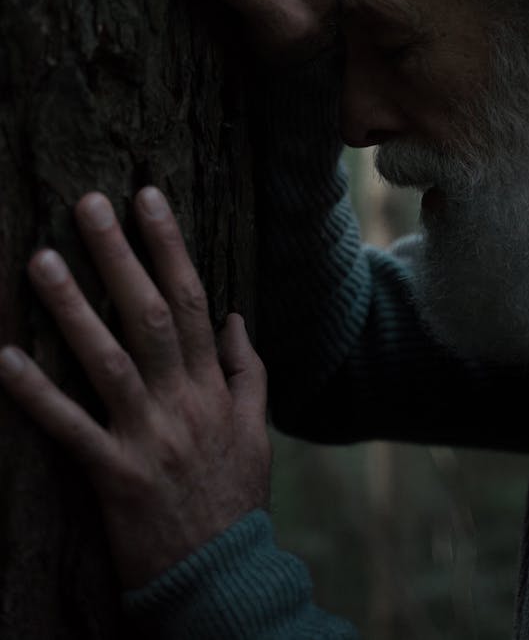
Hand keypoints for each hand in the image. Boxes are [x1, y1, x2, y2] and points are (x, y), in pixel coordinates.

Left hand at [0, 188, 269, 589]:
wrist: (221, 577)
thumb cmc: (235, 496)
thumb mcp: (256, 428)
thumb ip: (246, 369)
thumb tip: (232, 316)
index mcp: (212, 385)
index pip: (190, 299)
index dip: (168, 246)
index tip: (146, 198)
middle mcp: (182, 401)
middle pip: (148, 314)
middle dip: (119, 255)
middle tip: (88, 204)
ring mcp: (147, 437)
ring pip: (108, 360)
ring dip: (74, 308)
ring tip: (42, 260)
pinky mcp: (114, 476)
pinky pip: (71, 429)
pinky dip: (38, 394)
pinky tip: (6, 358)